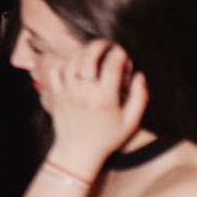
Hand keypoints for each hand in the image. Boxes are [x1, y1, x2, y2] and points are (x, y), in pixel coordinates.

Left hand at [44, 39, 148, 176]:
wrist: (77, 151)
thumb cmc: (107, 138)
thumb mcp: (130, 122)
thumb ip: (140, 98)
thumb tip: (140, 75)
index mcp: (105, 98)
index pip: (111, 66)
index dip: (119, 53)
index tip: (123, 51)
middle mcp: (84, 92)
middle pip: (89, 57)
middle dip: (99, 46)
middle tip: (106, 45)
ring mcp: (68, 92)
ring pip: (73, 61)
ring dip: (83, 52)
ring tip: (92, 52)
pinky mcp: (56, 94)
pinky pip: (56, 70)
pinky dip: (65, 62)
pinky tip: (74, 63)